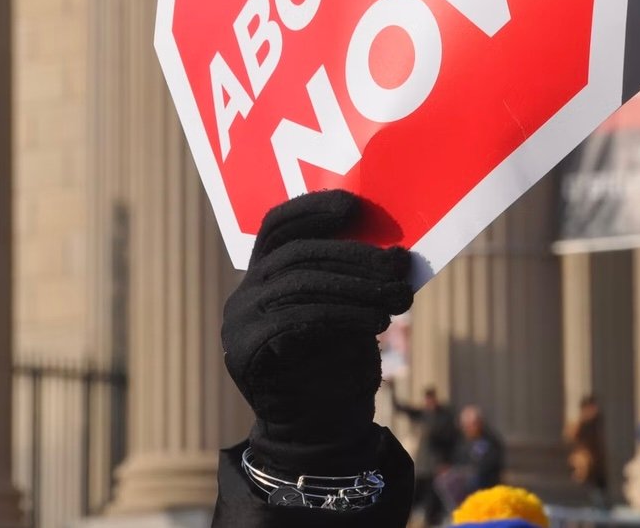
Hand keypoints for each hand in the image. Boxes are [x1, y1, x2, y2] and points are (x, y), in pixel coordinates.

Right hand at [222, 190, 412, 474]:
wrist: (321, 433)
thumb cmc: (340, 366)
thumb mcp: (351, 310)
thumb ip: (355, 278)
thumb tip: (396, 252)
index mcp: (264, 276)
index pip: (278, 227)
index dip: (313, 209)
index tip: (354, 205)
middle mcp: (244, 294)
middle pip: (296, 254)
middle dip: (354, 256)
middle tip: (400, 266)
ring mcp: (240, 322)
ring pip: (299, 283)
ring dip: (356, 286)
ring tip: (398, 299)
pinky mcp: (246, 350)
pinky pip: (296, 318)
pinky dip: (342, 314)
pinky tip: (375, 322)